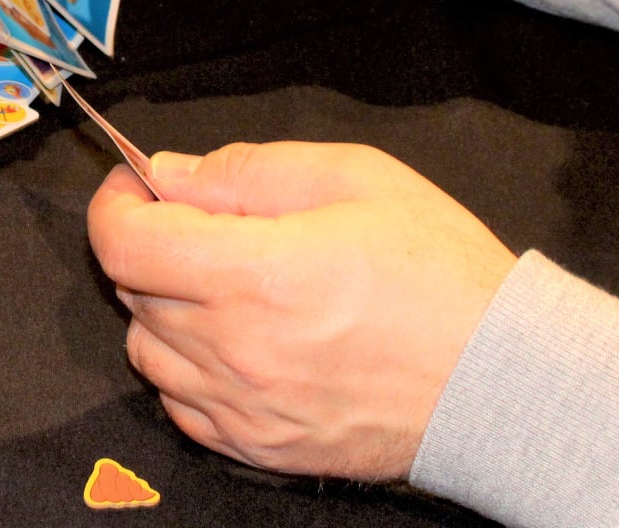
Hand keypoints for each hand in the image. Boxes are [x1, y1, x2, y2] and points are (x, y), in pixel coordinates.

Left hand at [87, 142, 517, 480]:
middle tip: (203, 223)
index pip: (122, 242)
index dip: (115, 202)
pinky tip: (238, 340)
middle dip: (152, 243)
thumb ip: (243, 170)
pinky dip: (190, 366)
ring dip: (165, 306)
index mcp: (250, 275)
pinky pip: (181, 403)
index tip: (136, 184)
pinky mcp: (259, 447)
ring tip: (226, 283)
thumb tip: (169, 173)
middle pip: (132, 288)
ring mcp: (243, 407)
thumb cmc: (438, 274)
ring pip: (148, 348)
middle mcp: (234, 349)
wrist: (503, 383)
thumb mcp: (351, 178)